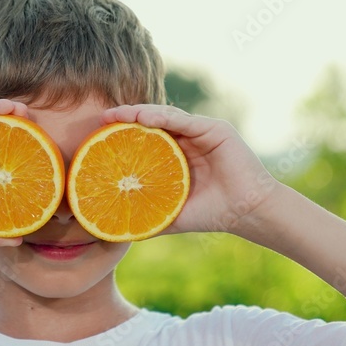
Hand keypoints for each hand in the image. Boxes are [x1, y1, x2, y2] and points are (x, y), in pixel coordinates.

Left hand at [101, 104, 280, 237]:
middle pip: (153, 122)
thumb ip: (146, 217)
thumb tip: (114, 232)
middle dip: (127, 117)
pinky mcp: (214, 129)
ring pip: (166, 116)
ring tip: (119, 115)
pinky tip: (144, 118)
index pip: (146, 137)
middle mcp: (188, 139)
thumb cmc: (212, 214)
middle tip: (103, 118)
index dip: (123, 132)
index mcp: (177, 155)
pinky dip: (163, 117)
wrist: (246, 214)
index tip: (99, 133)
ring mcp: (201, 131)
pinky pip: (184, 120)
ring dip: (140, 113)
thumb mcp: (171, 215)